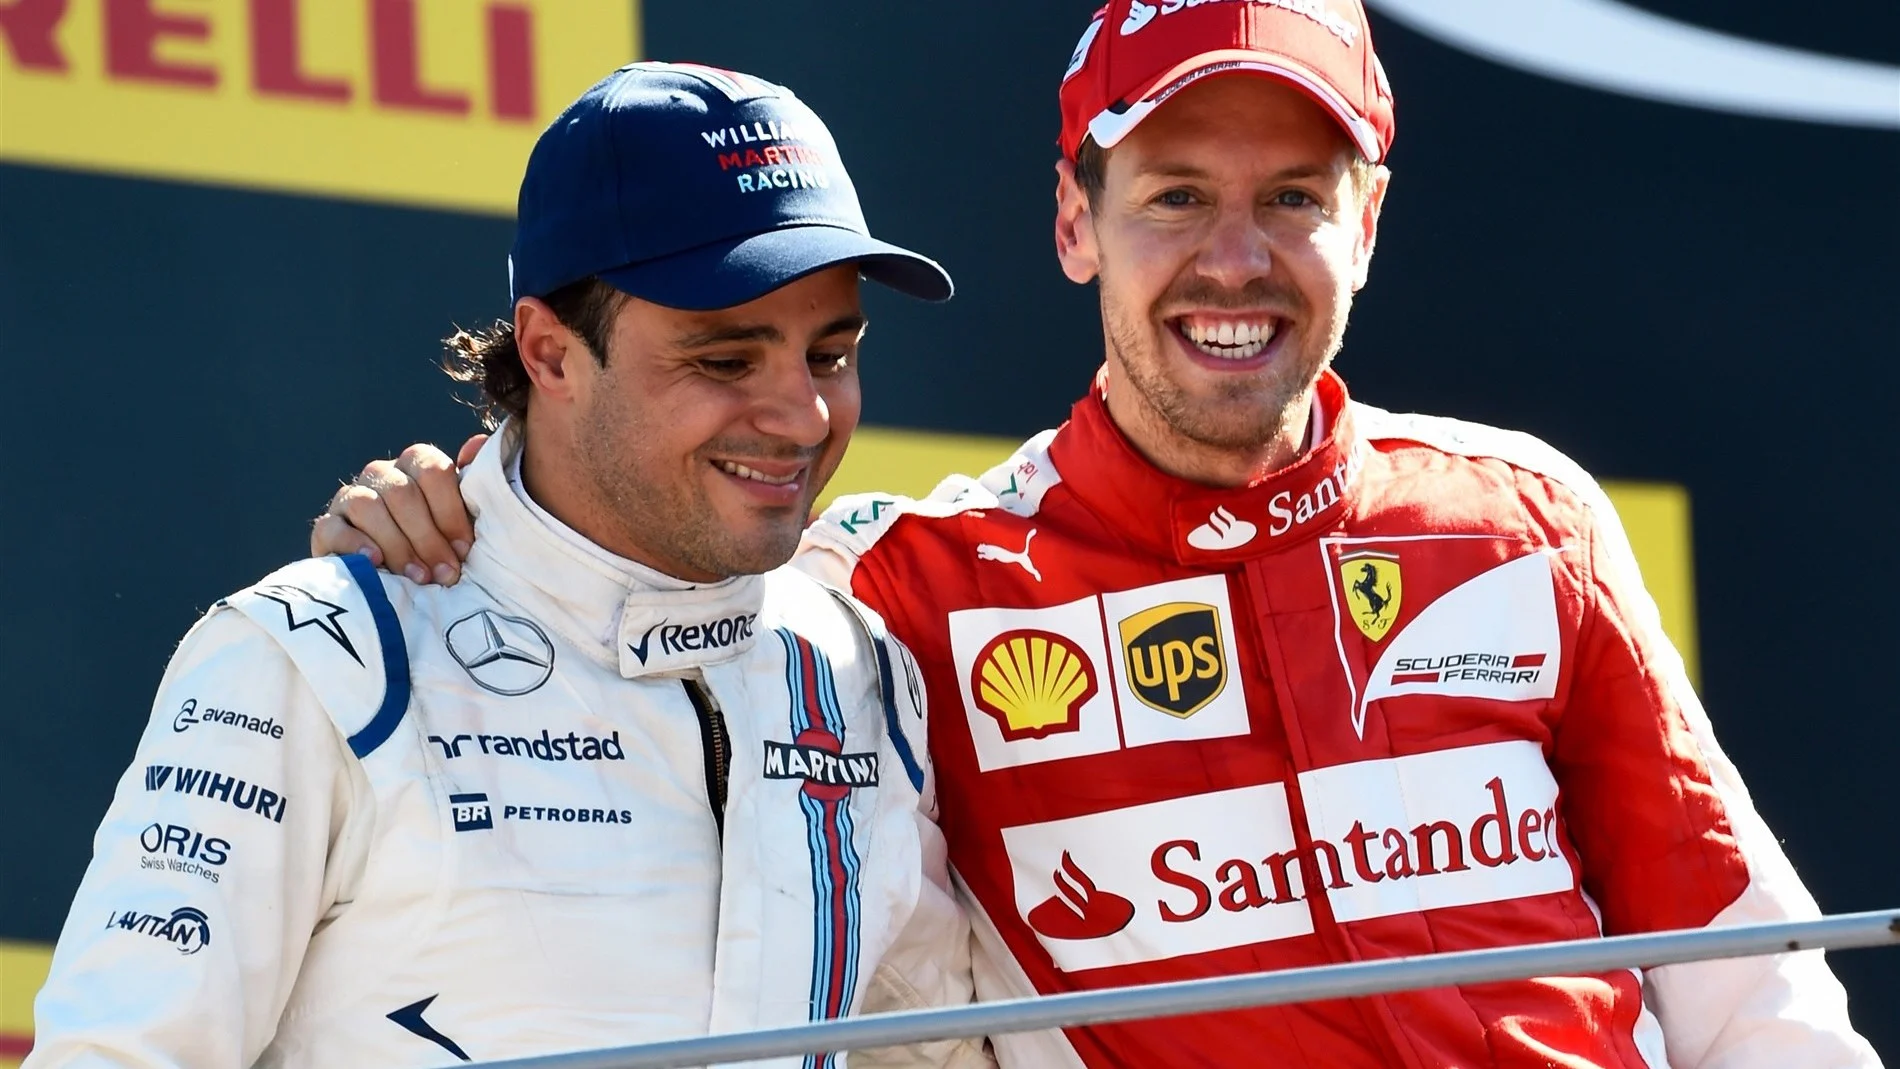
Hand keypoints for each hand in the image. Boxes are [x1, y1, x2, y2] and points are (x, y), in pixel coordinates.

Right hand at [311, 435, 487, 584]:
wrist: (389, 576)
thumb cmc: (434, 544)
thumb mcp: (460, 519)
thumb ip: (472, 485)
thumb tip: (476, 444)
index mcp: (416, 465)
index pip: (432, 470)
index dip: (450, 512)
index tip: (464, 549)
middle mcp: (381, 474)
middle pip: (402, 493)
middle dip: (428, 537)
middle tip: (446, 573)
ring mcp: (350, 497)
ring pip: (368, 507)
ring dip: (398, 546)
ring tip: (418, 577)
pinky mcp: (327, 526)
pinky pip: (334, 528)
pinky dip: (356, 545)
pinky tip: (375, 562)